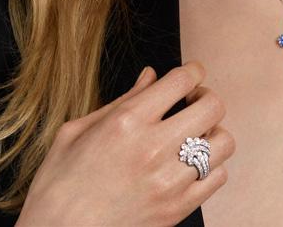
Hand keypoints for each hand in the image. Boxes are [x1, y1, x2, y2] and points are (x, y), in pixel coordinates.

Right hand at [15, 61, 234, 226]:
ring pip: (223, 142)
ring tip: (196, 133)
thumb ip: (123, 100)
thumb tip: (151, 76)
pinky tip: (191, 163)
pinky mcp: (176, 210)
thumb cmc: (59, 185)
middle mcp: (153, 149)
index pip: (182, 80)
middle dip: (205, 96)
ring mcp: (169, 183)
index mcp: (127, 123)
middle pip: (212, 106)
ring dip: (213, 132)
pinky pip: (218, 178)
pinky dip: (211, 166)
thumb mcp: (77, 130)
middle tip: (193, 101)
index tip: (192, 73)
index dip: (193, 70)